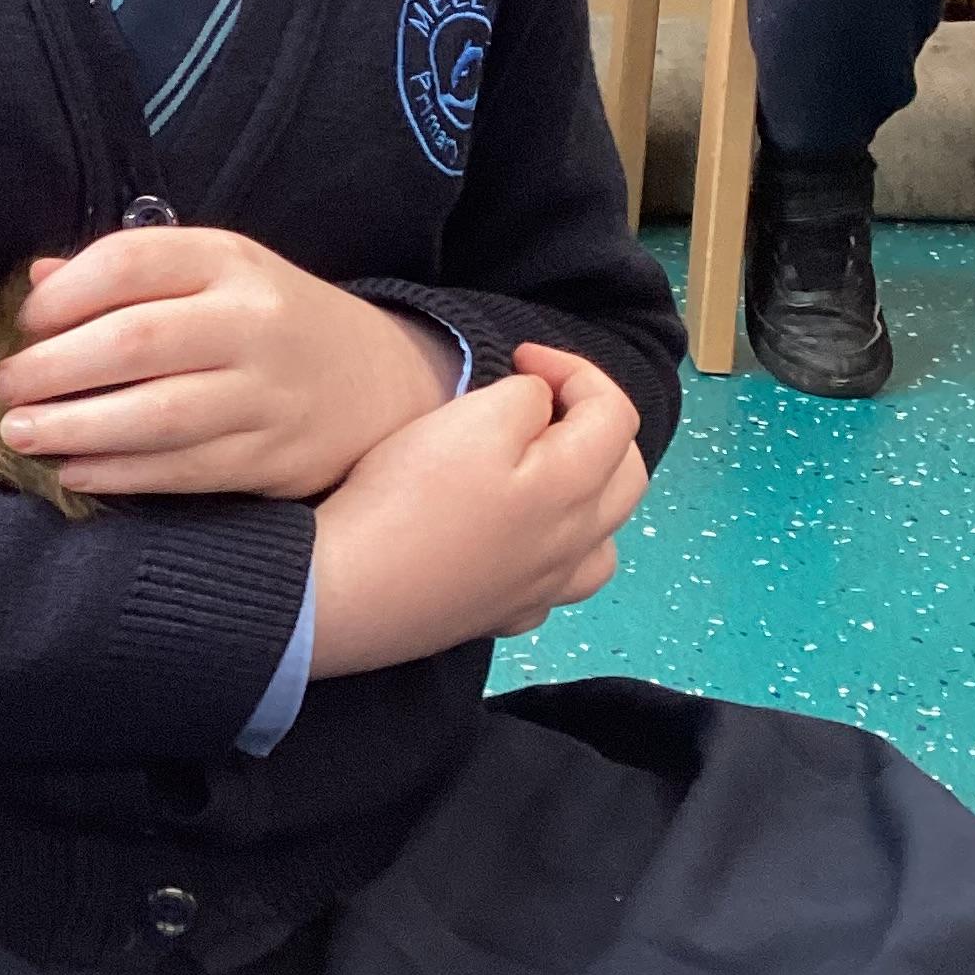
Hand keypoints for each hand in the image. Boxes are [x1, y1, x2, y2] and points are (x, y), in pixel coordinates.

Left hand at [0, 228, 458, 500]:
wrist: (380, 383)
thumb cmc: (270, 321)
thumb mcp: (214, 273)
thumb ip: (130, 273)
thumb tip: (36, 282)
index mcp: (230, 261)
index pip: (132, 261)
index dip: (64, 295)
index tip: (25, 324)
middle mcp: (253, 322)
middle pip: (136, 341)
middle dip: (53, 368)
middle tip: (2, 388)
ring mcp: (267, 394)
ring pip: (158, 416)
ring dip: (75, 428)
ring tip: (20, 433)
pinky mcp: (272, 458)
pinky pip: (183, 471)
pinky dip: (120, 475)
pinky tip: (75, 471)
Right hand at [307, 343, 647, 674]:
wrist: (348, 592)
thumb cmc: (411, 496)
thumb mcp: (471, 416)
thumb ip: (526, 398)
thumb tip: (542, 406)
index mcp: (575, 486)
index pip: (615, 412)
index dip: (574, 369)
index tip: (520, 356)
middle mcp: (576, 544)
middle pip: (626, 475)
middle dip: (594, 424)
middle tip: (537, 402)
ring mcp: (543, 590)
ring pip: (604, 540)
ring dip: (589, 495)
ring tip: (541, 473)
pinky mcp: (504, 619)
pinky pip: (556, 585)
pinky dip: (552, 553)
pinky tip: (513, 543)